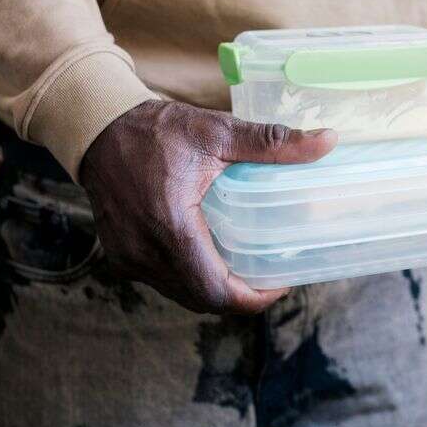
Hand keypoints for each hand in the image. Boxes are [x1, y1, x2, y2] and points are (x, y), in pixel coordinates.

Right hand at [78, 100, 336, 313]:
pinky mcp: (121, 257)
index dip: (253, 298)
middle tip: (269, 274)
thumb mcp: (216, 132)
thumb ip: (272, 143)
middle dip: (240, 295)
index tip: (281, 282)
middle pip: (203, 299)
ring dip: (215, 288)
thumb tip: (327, 141)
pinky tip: (210, 256)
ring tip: (245, 267)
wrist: (99, 127)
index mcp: (170, 226)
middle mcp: (145, 252)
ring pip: (183, 295)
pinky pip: (164, 282)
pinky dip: (191, 277)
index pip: (216, 290)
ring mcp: (129, 259)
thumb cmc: (157, 129)